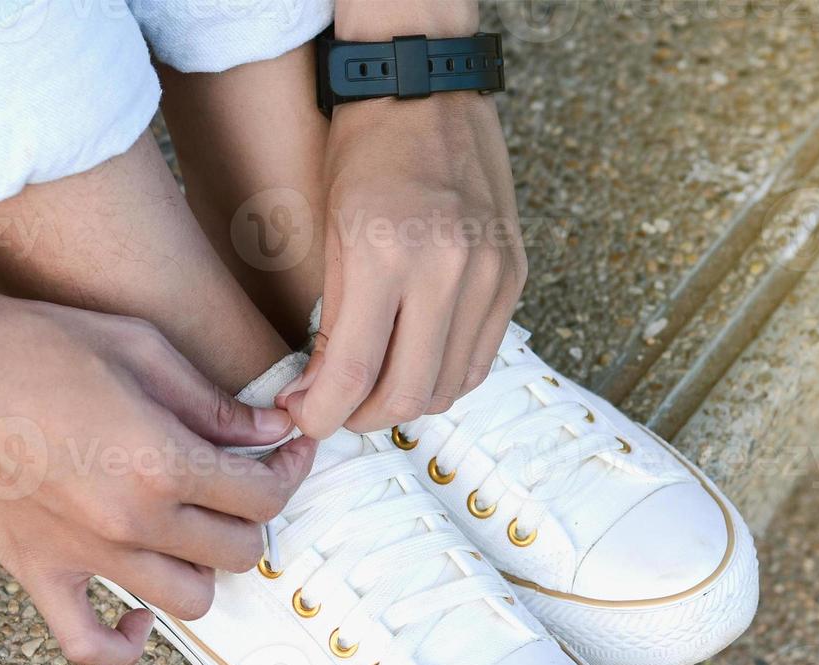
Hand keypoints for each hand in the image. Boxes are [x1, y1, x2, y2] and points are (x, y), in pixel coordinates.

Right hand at [0, 286, 314, 664]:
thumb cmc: (36, 341)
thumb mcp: (142, 349)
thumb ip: (214, 401)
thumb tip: (273, 429)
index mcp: (163, 461)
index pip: (264, 495)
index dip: (290, 469)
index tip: (286, 449)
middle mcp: (131, 520)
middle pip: (238, 552)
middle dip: (251, 514)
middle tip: (239, 480)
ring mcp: (83, 555)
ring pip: (188, 601)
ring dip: (203, 568)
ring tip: (193, 529)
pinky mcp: (36, 570)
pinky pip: (88, 644)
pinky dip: (123, 643)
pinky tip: (138, 613)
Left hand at [283, 91, 526, 436]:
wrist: (427, 93)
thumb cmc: (364, 153)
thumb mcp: (329, 233)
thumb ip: (329, 323)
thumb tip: (318, 397)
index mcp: (386, 254)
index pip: (354, 373)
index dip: (323, 414)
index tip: (306, 418)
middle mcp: (447, 269)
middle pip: (410, 394)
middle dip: (362, 417)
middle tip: (336, 409)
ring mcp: (489, 274)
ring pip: (450, 386)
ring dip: (406, 401)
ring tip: (373, 386)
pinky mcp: (512, 276)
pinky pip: (480, 358)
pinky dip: (445, 376)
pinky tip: (415, 362)